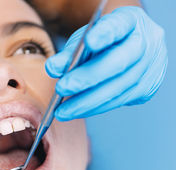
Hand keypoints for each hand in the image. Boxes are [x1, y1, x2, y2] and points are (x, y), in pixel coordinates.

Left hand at [45, 6, 167, 120]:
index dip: (105, 34)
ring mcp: (151, 67)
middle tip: (62, 88)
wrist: (130, 48)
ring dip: (87, 103)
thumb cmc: (103, 42)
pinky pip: (119, 101)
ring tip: (62, 111)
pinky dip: (95, 108)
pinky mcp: (148, 88)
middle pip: (118, 62)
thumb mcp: (85, 39)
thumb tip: (53, 68)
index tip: (89, 41)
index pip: (119, 24)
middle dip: (87, 78)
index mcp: (131, 21)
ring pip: (118, 88)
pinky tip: (77, 111)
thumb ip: (69, 52)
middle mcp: (147, 43)